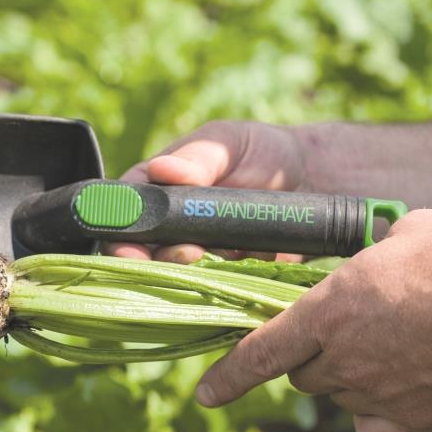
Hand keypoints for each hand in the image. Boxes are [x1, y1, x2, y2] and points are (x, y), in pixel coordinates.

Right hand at [107, 120, 311, 262]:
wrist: (311, 177)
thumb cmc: (261, 150)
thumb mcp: (228, 143)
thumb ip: (198, 158)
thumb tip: (162, 171)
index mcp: (157, 187)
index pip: (123, 215)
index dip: (120, 236)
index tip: (131, 251)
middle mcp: (170, 225)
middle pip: (146, 254)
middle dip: (161, 262)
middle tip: (191, 254)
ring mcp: (198, 251)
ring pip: (181, 275)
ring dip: (199, 272)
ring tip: (230, 254)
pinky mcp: (226, 273)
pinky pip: (217, 288)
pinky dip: (232, 279)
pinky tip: (258, 255)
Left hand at [194, 210, 431, 431]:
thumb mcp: (411, 232)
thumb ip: (377, 250)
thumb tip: (382, 249)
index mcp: (329, 310)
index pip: (260, 351)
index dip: (228, 375)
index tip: (205, 394)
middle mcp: (344, 359)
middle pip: (303, 374)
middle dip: (311, 358)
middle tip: (346, 336)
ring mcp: (378, 395)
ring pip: (341, 399)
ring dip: (350, 381)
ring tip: (393, 353)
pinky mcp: (417, 423)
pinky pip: (377, 430)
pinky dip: (379, 418)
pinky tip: (401, 399)